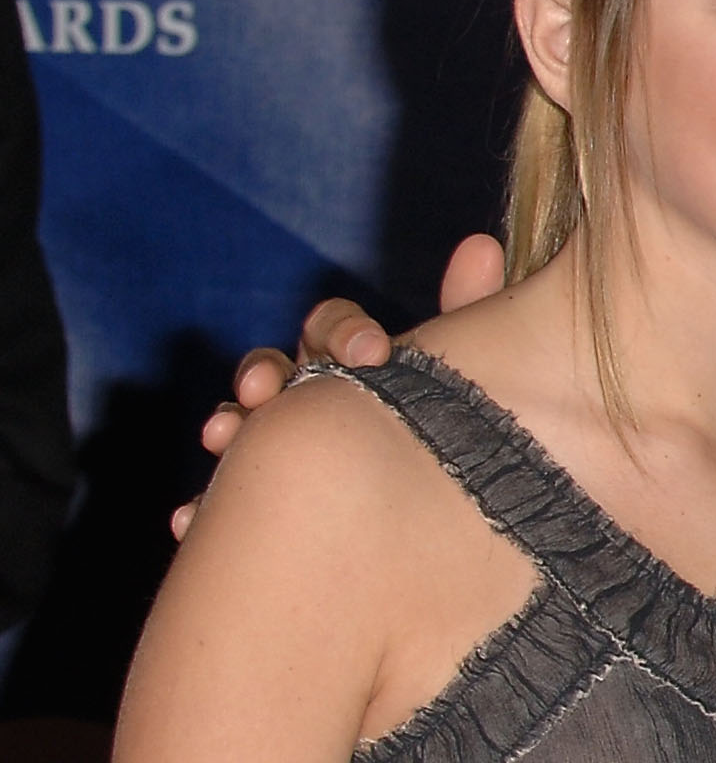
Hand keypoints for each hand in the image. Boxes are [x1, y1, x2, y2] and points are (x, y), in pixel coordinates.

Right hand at [172, 233, 507, 538]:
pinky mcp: (251, 500)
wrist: (435, 511)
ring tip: (221, 436)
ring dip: (226, 424)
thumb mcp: (462, 372)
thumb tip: (480, 244)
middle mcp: (305, 394)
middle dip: (263, 372)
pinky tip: (187, 518)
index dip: (345, 331)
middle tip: (265, 389)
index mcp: (351, 359)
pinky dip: (198, 507)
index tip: (373, 353)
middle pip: (270, 368)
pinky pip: (217, 504)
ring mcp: (273, 444)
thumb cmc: (450, 424)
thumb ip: (469, 312)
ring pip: (237, 426)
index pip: (334, 328)